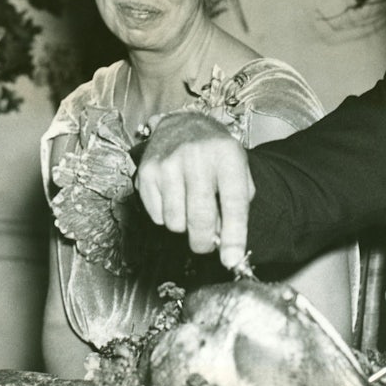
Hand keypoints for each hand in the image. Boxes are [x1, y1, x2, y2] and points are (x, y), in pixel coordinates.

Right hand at [136, 112, 253, 268]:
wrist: (183, 125)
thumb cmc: (216, 154)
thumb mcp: (239, 170)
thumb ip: (238, 205)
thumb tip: (225, 243)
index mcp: (227, 156)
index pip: (234, 203)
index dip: (233, 236)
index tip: (232, 260)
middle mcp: (197, 157)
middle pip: (200, 218)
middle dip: (204, 242)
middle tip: (206, 245)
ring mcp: (169, 163)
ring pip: (176, 222)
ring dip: (184, 227)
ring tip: (190, 209)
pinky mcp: (146, 172)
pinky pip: (157, 216)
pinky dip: (167, 217)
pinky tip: (174, 198)